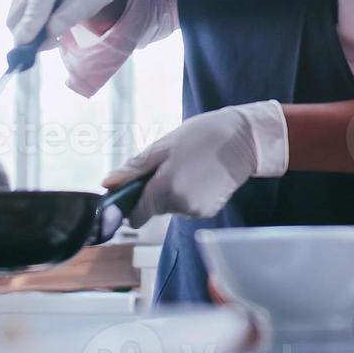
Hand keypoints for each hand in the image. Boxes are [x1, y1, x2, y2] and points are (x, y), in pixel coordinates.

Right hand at [6, 0, 127, 45]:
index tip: (27, 57)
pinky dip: (30, 21)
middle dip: (30, 37)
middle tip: (55, 41)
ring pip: (13, 19)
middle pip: (14, 20)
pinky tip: (49, 15)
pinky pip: (17, 13)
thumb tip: (41, 39)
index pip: (30, 15)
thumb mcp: (86, 5)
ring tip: (57, 25)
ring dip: (30, 30)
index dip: (28, 38)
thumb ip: (64, 21)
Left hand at [103, 101, 288, 225]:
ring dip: (174, 192)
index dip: (131, 204)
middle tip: (170, 165)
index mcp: (164, 189)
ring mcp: (197, 211)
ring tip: (190, 166)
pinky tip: (202, 175)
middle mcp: (179, 206)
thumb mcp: (164, 146)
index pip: (135, 216)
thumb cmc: (203, 136)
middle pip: (154, 209)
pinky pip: (189, 206)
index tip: (137, 187)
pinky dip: (191, 194)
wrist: (246, 140)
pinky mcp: (210, 211)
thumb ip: (135, 169)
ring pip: (172, 207)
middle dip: (155, 192)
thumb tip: (107, 184)